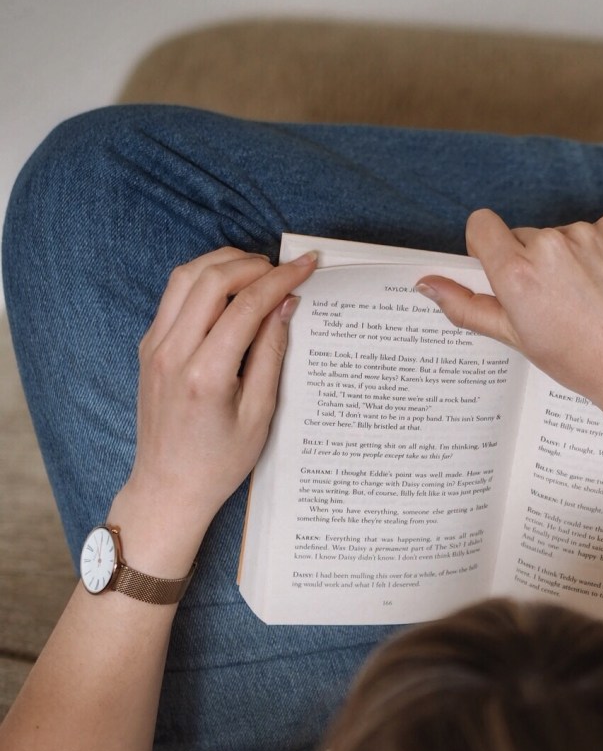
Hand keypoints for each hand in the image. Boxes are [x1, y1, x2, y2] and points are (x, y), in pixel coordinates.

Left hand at [112, 247, 317, 570]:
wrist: (168, 487)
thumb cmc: (219, 463)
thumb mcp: (259, 416)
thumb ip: (270, 355)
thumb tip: (284, 306)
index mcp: (206, 374)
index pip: (246, 306)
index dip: (280, 280)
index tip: (306, 267)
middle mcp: (173, 353)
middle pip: (212, 278)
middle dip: (252, 264)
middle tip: (282, 269)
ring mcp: (154, 346)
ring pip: (185, 277)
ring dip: (223, 264)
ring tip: (256, 270)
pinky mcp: (148, 346)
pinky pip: (173, 296)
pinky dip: (202, 280)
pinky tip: (228, 289)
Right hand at [415, 210, 602, 432]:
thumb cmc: (583, 363)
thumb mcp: (518, 340)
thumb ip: (469, 307)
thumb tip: (427, 285)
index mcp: (517, 273)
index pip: (481, 225)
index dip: (488, 248)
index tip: (503, 272)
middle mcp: (550, 246)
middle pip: (524, 236)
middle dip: (532, 263)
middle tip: (554, 306)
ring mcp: (588, 235)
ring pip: (561, 236)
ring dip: (568, 260)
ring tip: (588, 302)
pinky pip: (596, 232)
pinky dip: (599, 254)